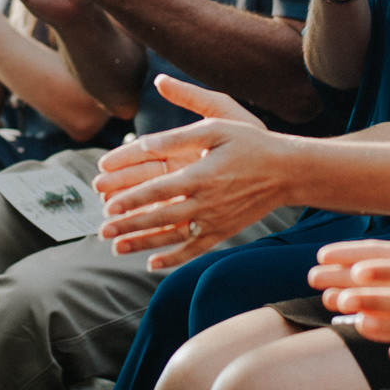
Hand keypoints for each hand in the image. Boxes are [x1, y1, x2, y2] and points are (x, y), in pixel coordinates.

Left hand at [92, 74, 280, 268]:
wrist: (287, 170)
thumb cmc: (250, 142)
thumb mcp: (217, 125)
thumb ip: (179, 134)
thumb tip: (145, 142)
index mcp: (203, 173)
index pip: (160, 189)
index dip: (132, 198)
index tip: (108, 204)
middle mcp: (207, 201)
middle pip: (161, 216)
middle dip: (129, 224)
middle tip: (102, 230)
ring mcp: (215, 220)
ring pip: (173, 236)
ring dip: (143, 243)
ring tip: (115, 247)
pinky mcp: (223, 231)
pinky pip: (195, 249)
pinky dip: (173, 258)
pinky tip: (151, 263)